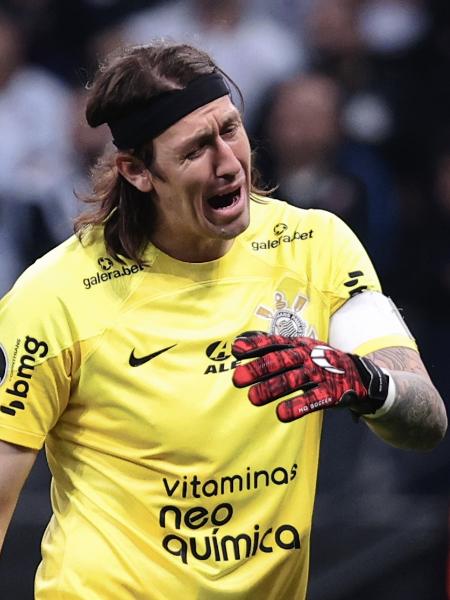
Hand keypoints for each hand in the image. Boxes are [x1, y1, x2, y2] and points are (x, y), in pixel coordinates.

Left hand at [232, 333, 388, 421]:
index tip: (236, 352)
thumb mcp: (297, 348)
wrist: (358, 374)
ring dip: (272, 388)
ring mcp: (320, 374)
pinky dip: (298, 406)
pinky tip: (282, 414)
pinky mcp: (331, 393)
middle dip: (259, 369)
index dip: (255, 346)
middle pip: (280, 361)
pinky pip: (314, 399)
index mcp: (297, 345)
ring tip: (253, 398)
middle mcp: (307, 357)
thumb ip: (270, 347)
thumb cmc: (318, 361)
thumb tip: (237, 344)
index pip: (274, 343)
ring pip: (294, 380)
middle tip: (238, 379)